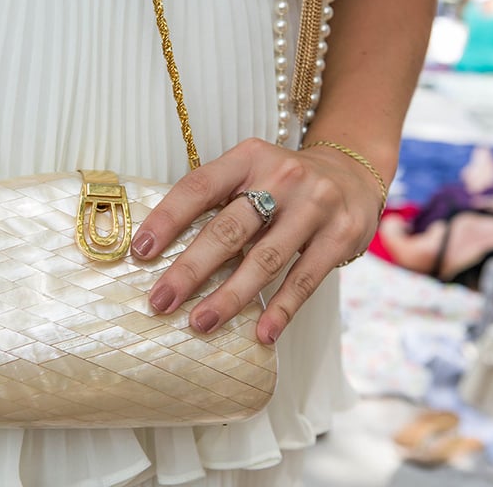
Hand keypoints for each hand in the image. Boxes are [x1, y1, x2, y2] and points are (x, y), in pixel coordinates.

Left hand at [130, 137, 382, 343]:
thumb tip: (160, 248)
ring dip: (229, 297)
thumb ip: (216, 200)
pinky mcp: (341, 235)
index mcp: (248, 157)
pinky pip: (304, 279)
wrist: (353, 171)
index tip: (139, 251)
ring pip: (264, 260)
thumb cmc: (283, 182)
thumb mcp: (250, 171)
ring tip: (200, 323)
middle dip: (190, 270)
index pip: (199, 187)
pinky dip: (281, 309)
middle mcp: (282, 176)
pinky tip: (262, 333)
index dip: (166, 219)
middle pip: (228, 229)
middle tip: (161, 302)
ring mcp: (314, 206)